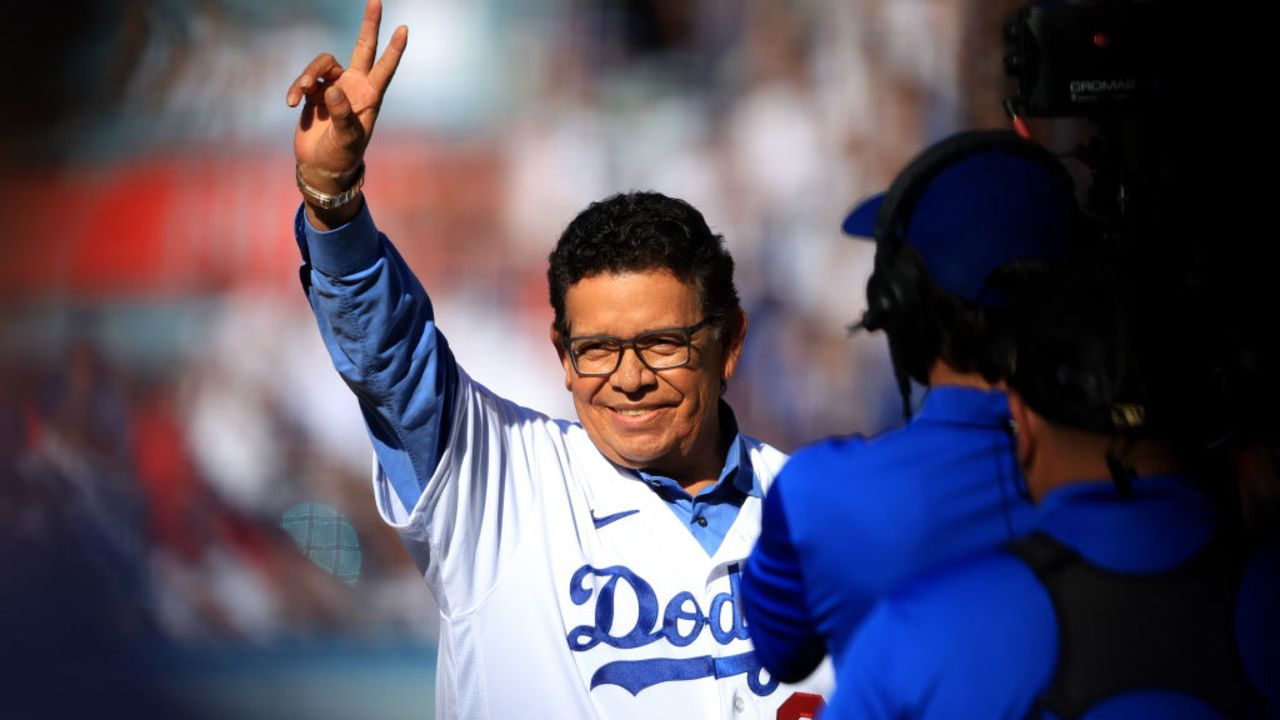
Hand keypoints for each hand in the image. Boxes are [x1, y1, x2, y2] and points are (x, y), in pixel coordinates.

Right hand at [286, 0, 406, 224]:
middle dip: (370, 25)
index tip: (404, 29)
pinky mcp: (314, 93)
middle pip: (363, 48)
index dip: (394, 49)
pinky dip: (296, 88)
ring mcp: (334, 87)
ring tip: (301, 93)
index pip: (384, 67)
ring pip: (322, 64)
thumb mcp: (346, 139)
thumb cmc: (342, 156)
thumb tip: (331, 88)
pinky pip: (304, 80)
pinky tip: (292, 104)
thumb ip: (342, 114)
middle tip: (376, 0)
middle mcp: (354, 87)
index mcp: (370, 96)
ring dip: (308, 73)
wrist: (321, 167)